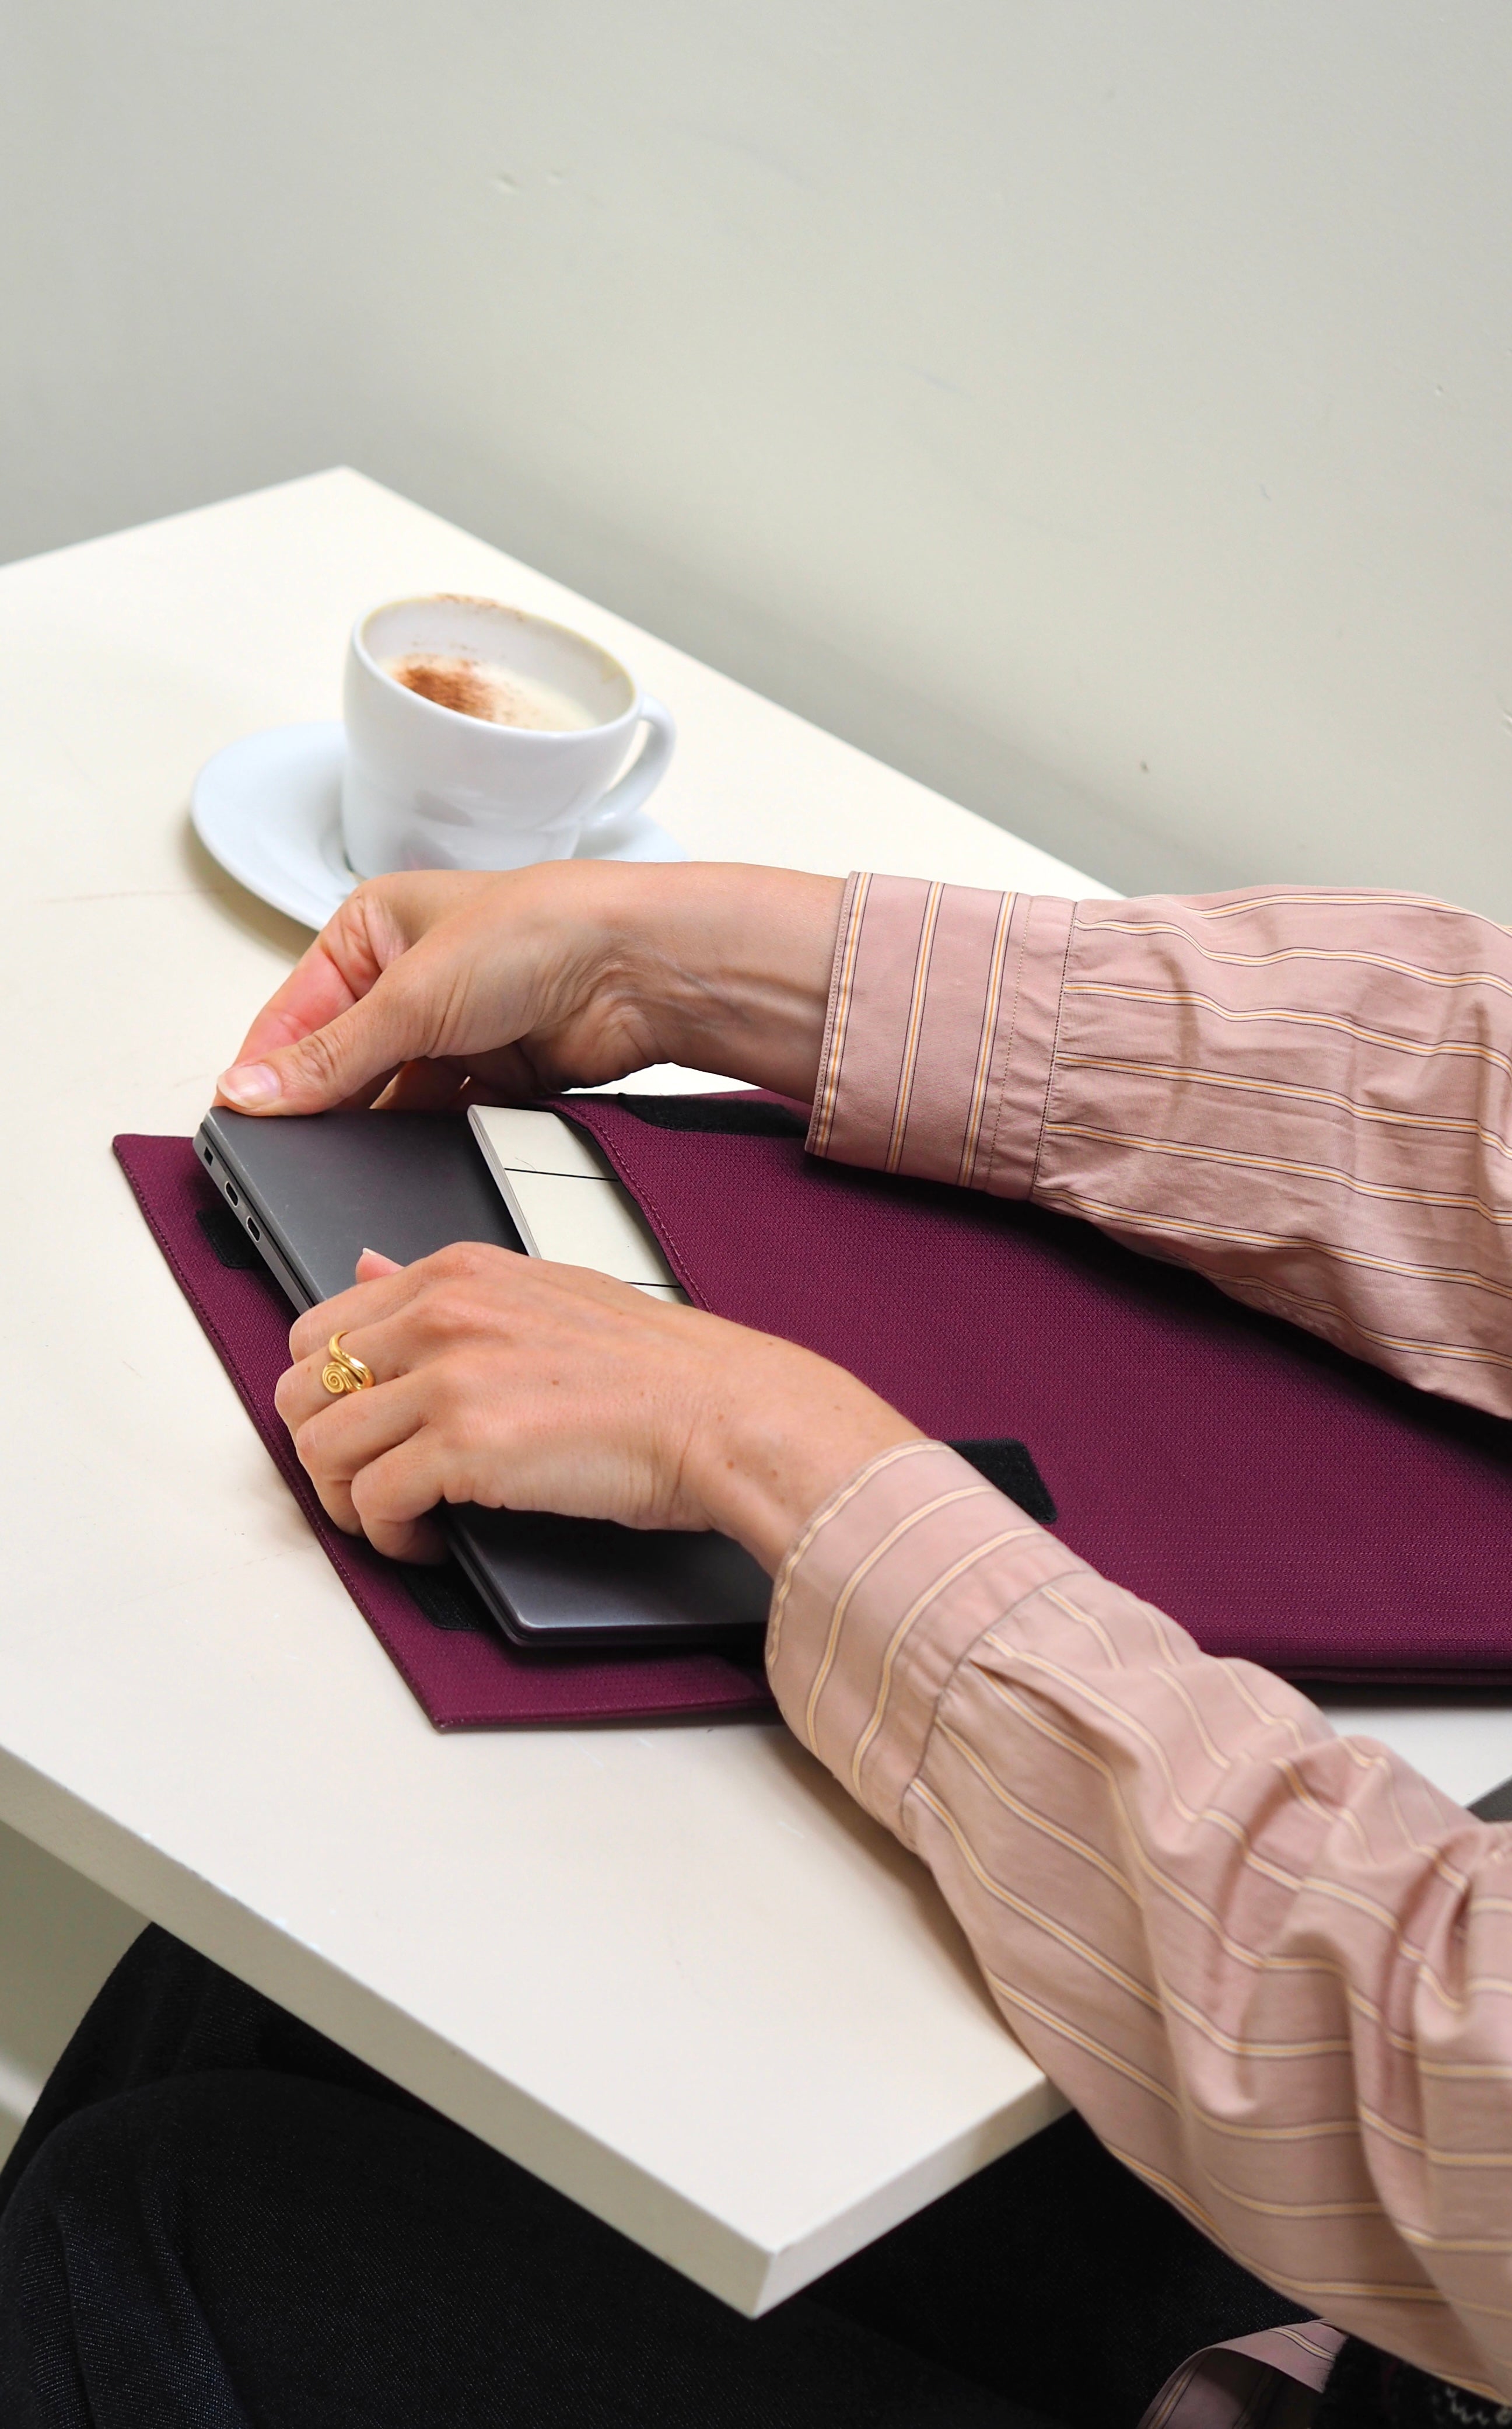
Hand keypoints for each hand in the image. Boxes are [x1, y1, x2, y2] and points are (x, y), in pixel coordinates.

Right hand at [217, 860, 843, 1116]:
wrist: (635, 967)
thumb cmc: (537, 930)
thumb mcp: (409, 995)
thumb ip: (328, 1056)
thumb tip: (252, 1091)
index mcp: (372, 931)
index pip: (293, 1012)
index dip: (266, 1068)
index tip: (238, 1119)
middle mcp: (408, 978)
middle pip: (340, 1061)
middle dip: (323, 1103)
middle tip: (293, 1151)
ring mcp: (452, 1029)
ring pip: (389, 1096)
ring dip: (377, 1126)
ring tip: (359, 1152)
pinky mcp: (491, 1074)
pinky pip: (439, 1119)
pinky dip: (427, 1138)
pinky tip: (414, 1154)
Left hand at [274, 1245, 921, 1572]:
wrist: (724, 1412)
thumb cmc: (656, 1368)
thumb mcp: (541, 1292)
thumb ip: (446, 1286)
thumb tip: (365, 1264)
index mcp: (457, 1273)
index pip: (322, 1326)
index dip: (325, 1393)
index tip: (359, 1428)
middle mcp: (442, 1315)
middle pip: (302, 1389)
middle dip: (322, 1448)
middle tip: (366, 1482)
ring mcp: (451, 1379)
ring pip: (322, 1448)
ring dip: (346, 1500)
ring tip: (394, 1519)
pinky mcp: (466, 1449)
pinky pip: (372, 1501)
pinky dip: (387, 1535)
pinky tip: (425, 1540)